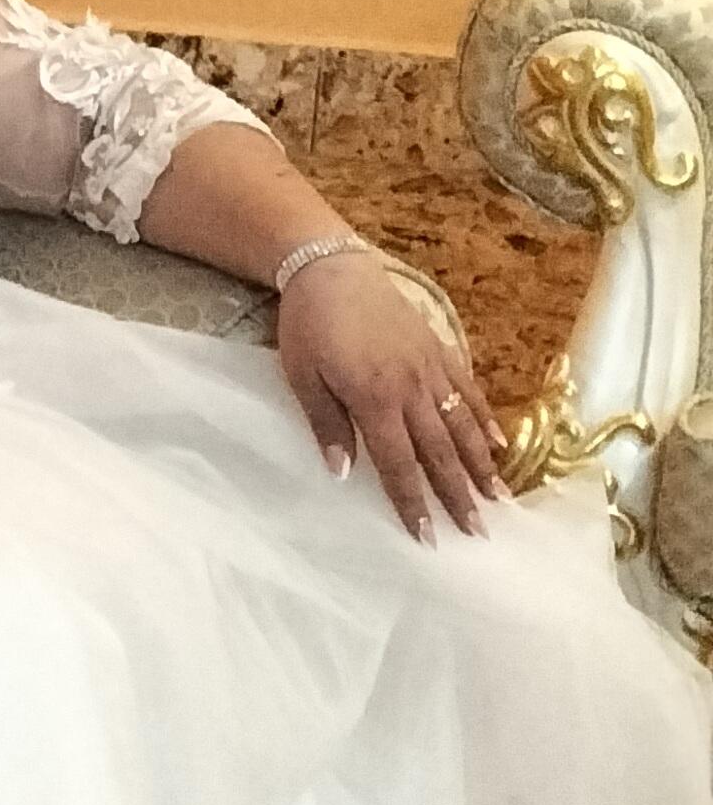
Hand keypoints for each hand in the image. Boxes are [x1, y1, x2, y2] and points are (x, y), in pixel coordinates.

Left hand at [276, 253, 507, 542]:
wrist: (332, 267)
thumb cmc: (309, 327)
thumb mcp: (305, 380)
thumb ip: (327, 426)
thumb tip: (343, 474)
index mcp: (376, 400)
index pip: (399, 465)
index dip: (414, 503)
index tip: (429, 537)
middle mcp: (412, 387)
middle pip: (441, 452)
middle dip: (459, 496)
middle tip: (480, 532)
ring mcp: (431, 366)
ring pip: (462, 424)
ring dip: (481, 465)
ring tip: (499, 498)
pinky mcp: (439, 348)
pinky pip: (467, 389)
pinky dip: (483, 418)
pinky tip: (496, 443)